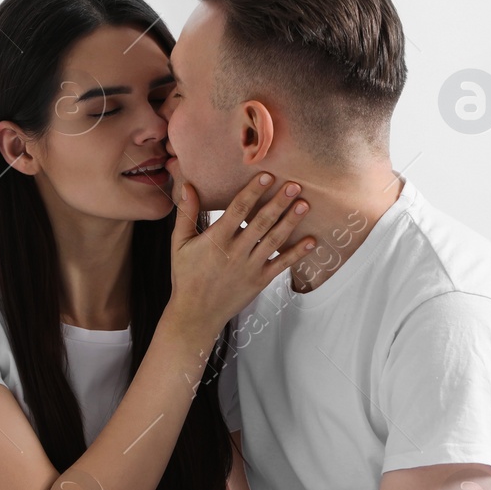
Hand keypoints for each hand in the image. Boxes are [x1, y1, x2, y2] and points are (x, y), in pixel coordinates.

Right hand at [167, 173, 315, 333]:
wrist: (196, 313)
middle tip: (294, 185)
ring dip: (291, 221)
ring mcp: (250, 267)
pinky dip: (297, 253)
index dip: (253, 191)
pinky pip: (282, 264)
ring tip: (304, 205)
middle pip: (261, 222)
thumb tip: (187, 186)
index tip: (267, 176)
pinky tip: (311, 240)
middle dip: (279, 202)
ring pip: (274, 240)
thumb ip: (186, 214)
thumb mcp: (179, 244)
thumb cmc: (186, 276)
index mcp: (216, 239)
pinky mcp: (260, 280)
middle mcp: (236, 252)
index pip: (238, 209)